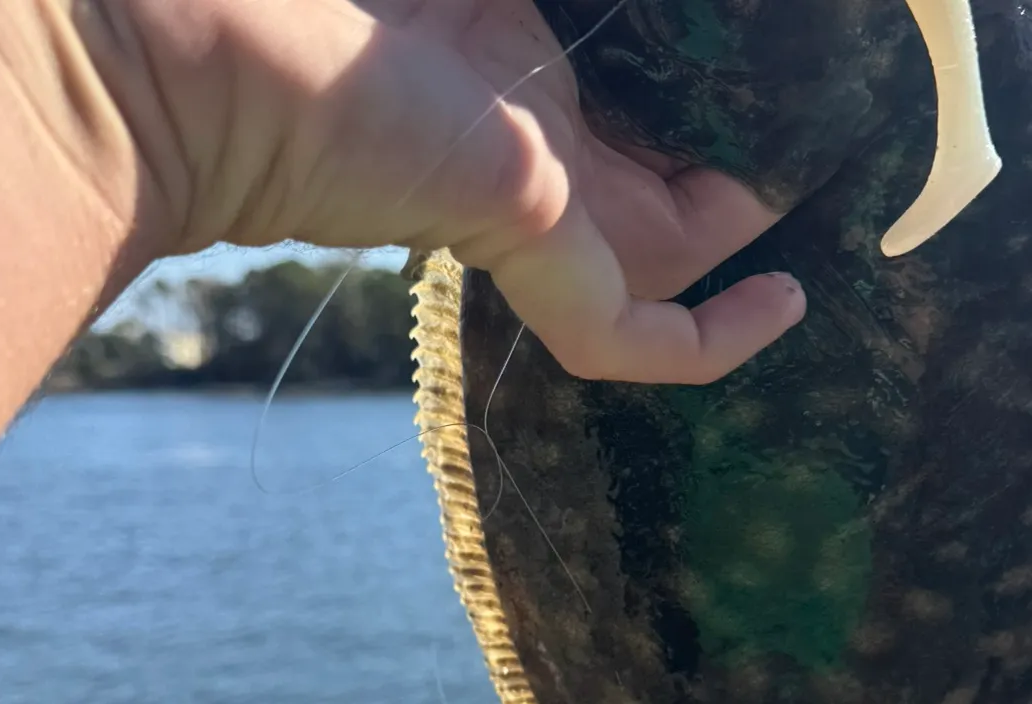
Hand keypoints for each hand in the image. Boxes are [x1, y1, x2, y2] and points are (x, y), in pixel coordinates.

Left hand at [106, 0, 806, 382]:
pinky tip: (787, 306)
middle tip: (815, 134)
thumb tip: (644, 13)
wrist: (205, 39)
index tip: (762, 76)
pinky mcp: (532, 258)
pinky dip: (718, 341)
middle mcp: (531, 149)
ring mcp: (535, 213)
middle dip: (737, 168)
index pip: (630, 109)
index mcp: (510, 67)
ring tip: (826, 193)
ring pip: (664, 265)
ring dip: (746, 245)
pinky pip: (641, 341)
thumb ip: (583, 0)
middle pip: (661, 189)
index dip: (701, 99)